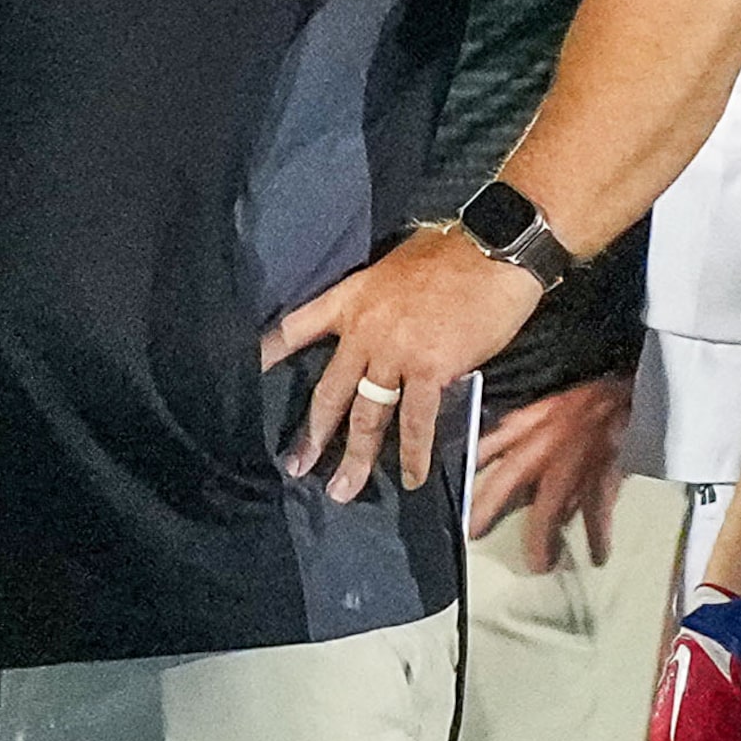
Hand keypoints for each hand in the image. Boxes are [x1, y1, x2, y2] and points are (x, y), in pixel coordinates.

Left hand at [264, 225, 541, 500]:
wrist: (492, 250)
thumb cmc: (451, 251)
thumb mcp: (394, 266)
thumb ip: (379, 302)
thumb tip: (387, 327)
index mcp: (350, 298)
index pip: (296, 326)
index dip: (270, 350)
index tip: (249, 372)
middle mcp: (362, 330)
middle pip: (329, 389)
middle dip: (313, 433)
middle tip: (297, 466)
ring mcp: (393, 353)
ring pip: (366, 414)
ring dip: (355, 457)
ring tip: (343, 490)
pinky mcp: (429, 369)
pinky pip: (414, 421)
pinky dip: (412, 453)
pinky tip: (410, 478)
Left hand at [471, 374, 633, 571]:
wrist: (626, 395)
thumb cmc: (583, 405)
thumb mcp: (541, 411)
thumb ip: (515, 434)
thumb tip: (485, 459)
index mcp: (527, 425)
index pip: (489, 445)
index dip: (471, 469)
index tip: (456, 487)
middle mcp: (544, 443)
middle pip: (511, 478)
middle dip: (490, 506)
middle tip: (474, 533)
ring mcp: (573, 459)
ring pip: (551, 503)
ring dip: (543, 536)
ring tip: (539, 563)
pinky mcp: (604, 472)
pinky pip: (598, 510)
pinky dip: (598, 535)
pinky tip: (598, 556)